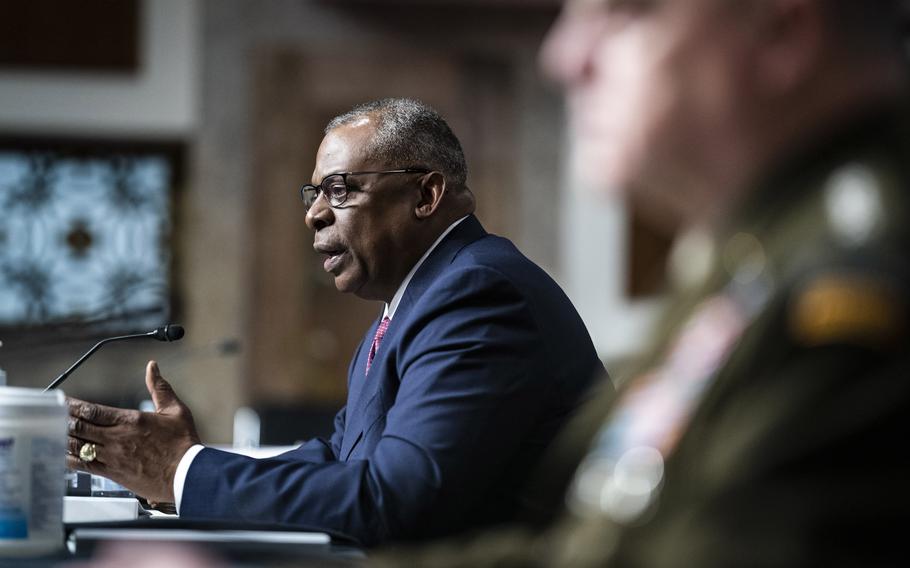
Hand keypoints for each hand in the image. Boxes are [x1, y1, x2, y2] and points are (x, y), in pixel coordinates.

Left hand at [66, 360, 201, 502]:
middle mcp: (117, 438)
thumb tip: (152, 367)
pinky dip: (71, 459)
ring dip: (64, 438)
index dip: (73, 405)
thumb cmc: (183, 443)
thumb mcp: (176, 410)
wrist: (187, 474)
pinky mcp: (113, 474)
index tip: (64, 401)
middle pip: (80, 427)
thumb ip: (160, 388)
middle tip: (54, 414)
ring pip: (78, 446)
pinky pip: (85, 466)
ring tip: (54, 432)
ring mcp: (113, 457)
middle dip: (64, 419)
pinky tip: (64, 455)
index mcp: (130, 420)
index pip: (92, 410)